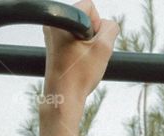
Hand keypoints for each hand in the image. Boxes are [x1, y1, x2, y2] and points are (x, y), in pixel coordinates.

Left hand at [41, 0, 119, 115]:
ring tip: (83, 61)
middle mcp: (53, 25)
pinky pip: (76, 41)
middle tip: (88, 54)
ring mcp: (52, 36)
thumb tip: (108, 26)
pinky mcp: (54, 47)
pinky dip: (82, 51)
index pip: (89, 6)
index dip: (97, 24)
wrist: (64, 98)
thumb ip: (111, 28)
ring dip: (89, 45)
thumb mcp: (103, 48)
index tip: (91, 44)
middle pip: (86, 18)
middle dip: (94, 35)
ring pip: (83, 31)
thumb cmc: (80, 75)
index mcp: (60, 21)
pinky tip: (80, 65)